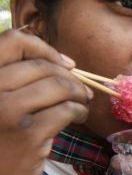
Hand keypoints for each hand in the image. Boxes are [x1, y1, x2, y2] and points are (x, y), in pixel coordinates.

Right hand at [0, 29, 91, 174]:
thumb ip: (16, 80)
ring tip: (82, 103)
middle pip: (42, 66)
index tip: (65, 63)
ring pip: (58, 86)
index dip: (44, 48)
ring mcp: (6, 110)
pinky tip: (79, 117)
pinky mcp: (27, 133)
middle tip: (82, 90)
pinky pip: (67, 110)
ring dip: (78, 93)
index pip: (12, 41)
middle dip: (70, 77)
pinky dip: (80, 110)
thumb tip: (64, 62)